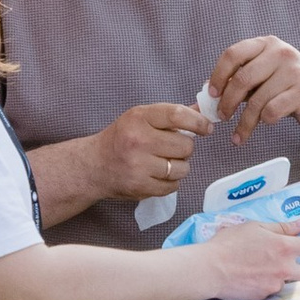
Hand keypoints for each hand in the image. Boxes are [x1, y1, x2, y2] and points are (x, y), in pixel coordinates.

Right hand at [95, 99, 214, 201]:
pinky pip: (173, 186)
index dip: (198, 122)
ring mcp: (139, 166)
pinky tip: (156, 175)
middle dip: (184, 148)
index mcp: (138, 117)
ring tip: (163, 162)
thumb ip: (171, 115)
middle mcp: (138, 140)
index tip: (206, 128)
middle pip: (185, 145)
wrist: (93, 166)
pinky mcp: (140, 187)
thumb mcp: (140, 118)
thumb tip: (203, 112)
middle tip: (171, 148)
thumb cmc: (120, 139)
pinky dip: (170, 182)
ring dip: (179, 166)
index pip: (177, 115)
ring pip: (182, 168)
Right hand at [200, 217, 299, 299]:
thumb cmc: (228, 244)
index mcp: (284, 248)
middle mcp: (284, 269)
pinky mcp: (263, 296)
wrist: (210, 269)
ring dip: (279, 276)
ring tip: (258, 268)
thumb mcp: (254, 227)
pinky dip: (261, 283)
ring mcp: (274, 285)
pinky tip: (247, 276)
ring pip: (287, 282)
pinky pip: (268, 289)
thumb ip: (281, 227)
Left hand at [209, 32, 299, 146]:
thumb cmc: (289, 86)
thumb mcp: (265, 76)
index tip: (212, 95)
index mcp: (266, 44)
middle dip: (227, 103)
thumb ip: (238, 82)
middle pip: (242, 79)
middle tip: (222, 117)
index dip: (218, 75)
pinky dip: (264, 121)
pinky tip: (266, 124)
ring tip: (239, 134)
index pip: (233, 54)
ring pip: (257, 100)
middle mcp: (280, 53)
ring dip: (244, 122)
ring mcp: (294, 71)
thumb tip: (204, 96)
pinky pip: (273, 111)